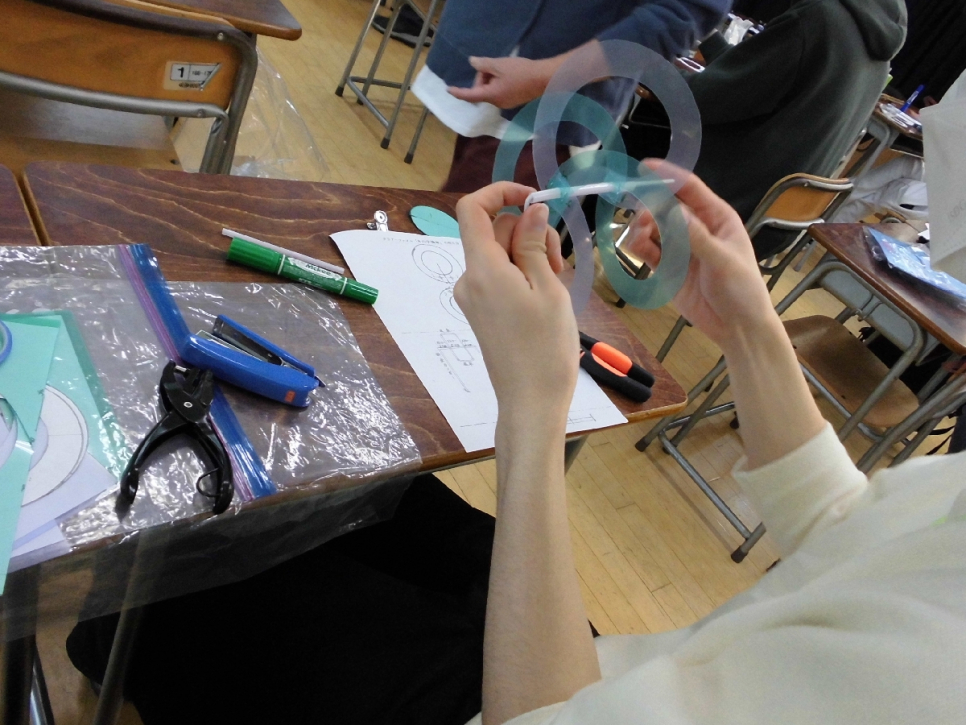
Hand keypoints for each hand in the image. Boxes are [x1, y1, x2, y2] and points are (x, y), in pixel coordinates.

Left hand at [447, 56, 553, 108]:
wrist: (544, 79)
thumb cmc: (521, 72)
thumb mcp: (499, 65)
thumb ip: (483, 65)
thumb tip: (472, 63)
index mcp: (491, 96)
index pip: (470, 95)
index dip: (458, 92)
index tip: (449, 90)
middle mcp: (497, 104)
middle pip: (482, 90)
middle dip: (483, 77)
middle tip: (492, 64)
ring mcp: (506, 104)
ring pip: (491, 90)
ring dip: (492, 79)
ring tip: (504, 68)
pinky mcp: (514, 101)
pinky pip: (500, 92)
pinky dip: (499, 83)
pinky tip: (510, 74)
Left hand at [454, 182, 576, 421]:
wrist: (530, 402)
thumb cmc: (545, 347)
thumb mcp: (548, 288)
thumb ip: (534, 243)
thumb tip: (530, 209)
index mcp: (481, 268)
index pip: (473, 209)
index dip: (501, 193)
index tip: (535, 200)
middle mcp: (468, 279)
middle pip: (493, 231)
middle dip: (527, 232)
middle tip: (559, 262)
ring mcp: (472, 297)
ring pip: (499, 254)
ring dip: (528, 256)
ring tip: (556, 285)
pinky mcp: (481, 311)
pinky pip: (498, 277)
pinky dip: (521, 274)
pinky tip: (544, 298)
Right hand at [624, 163, 776, 354]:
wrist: (738, 328)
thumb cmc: (741, 290)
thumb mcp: (722, 260)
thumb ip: (694, 235)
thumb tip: (669, 209)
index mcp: (716, 217)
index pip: (688, 188)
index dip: (667, 175)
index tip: (643, 167)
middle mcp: (695, 226)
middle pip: (664, 205)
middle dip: (648, 206)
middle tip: (640, 219)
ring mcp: (679, 247)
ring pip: (652, 226)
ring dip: (641, 228)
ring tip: (639, 239)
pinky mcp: (666, 267)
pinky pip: (646, 250)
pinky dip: (637, 246)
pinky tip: (635, 248)